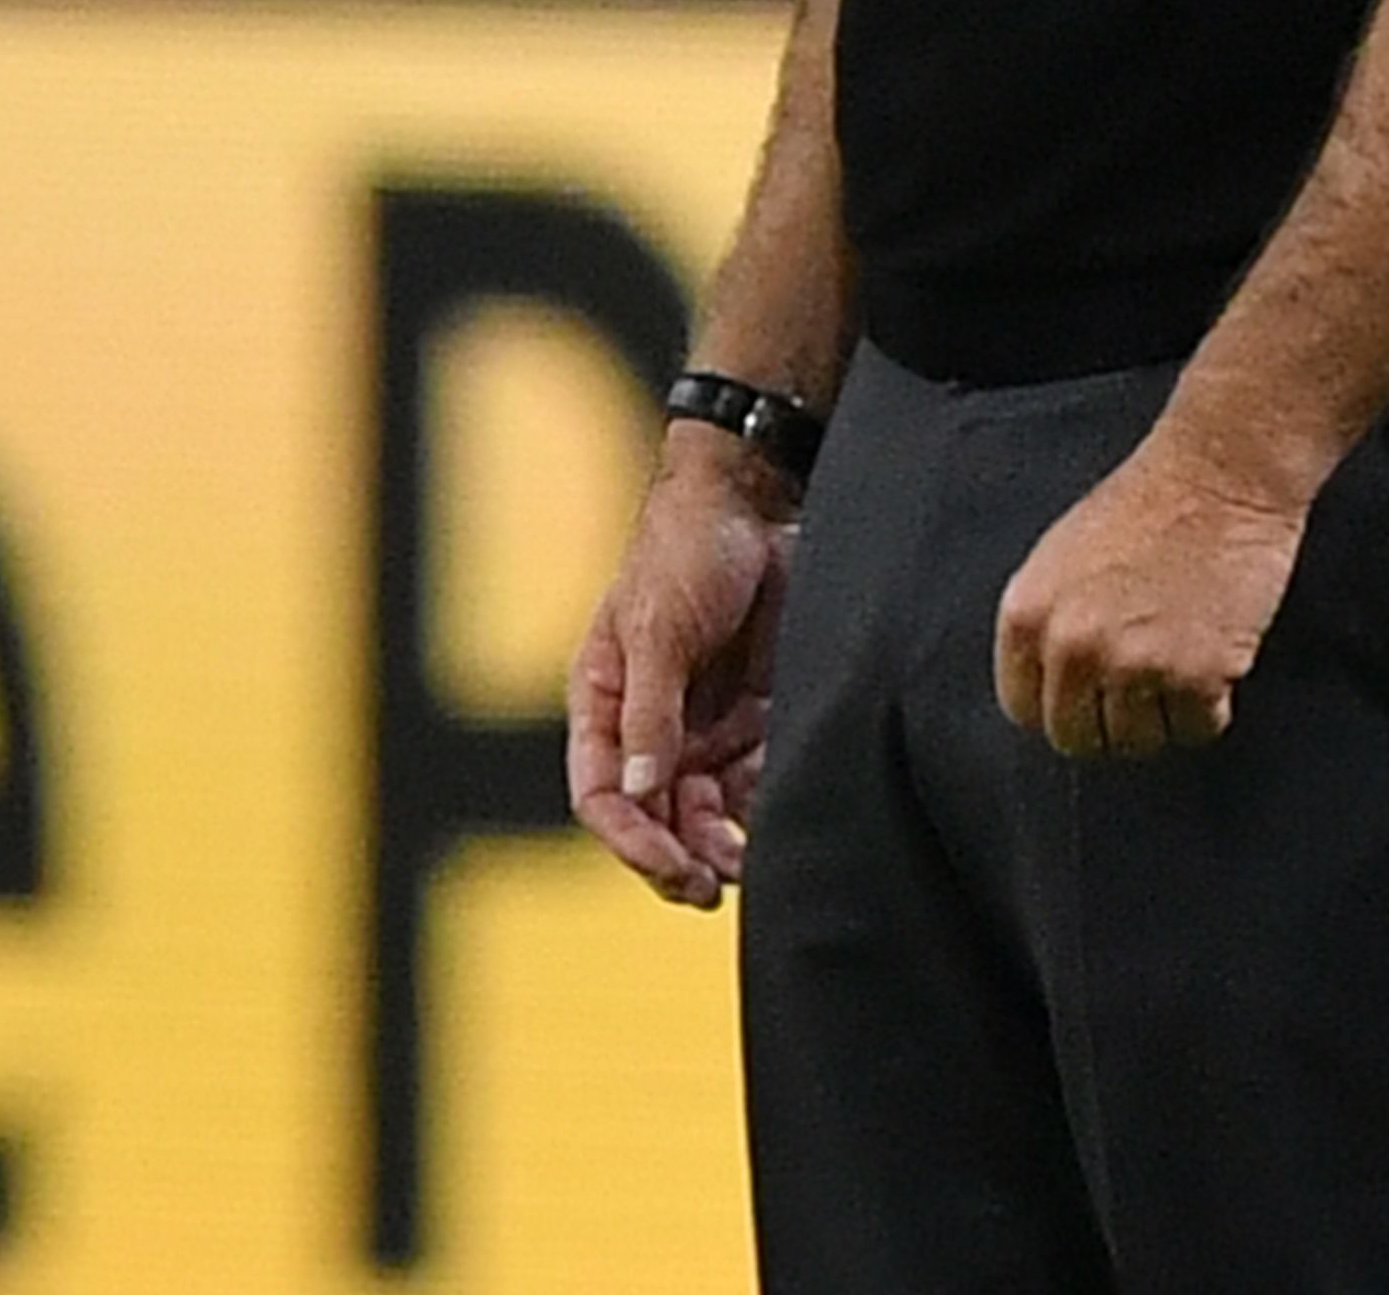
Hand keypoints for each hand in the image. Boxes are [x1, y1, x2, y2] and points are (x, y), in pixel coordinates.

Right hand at [566, 439, 789, 907]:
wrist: (756, 499)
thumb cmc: (684, 549)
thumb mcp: (657, 627)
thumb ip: (649, 712)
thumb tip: (638, 792)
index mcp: (604, 705)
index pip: (602, 796)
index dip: (631, 840)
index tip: (672, 869)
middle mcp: (650, 726)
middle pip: (656, 815)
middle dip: (680, 857)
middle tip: (714, 888)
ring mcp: (703, 722)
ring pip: (706, 808)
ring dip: (724, 842)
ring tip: (752, 864)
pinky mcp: (755, 714)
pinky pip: (756, 776)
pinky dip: (766, 803)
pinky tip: (786, 817)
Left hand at [994, 434, 1311, 759]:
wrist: (1225, 469)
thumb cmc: (1153, 499)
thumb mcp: (1063, 556)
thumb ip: (1049, 624)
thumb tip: (1054, 686)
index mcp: (1028, 616)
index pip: (1026, 711)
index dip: (1066, 702)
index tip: (1093, 693)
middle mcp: (1073, 647)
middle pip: (1079, 739)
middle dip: (1112, 719)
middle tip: (1144, 683)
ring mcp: (1134, 665)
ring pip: (1139, 742)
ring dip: (1164, 714)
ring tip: (1183, 662)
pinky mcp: (1197, 675)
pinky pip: (1197, 729)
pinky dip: (1211, 707)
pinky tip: (1216, 659)